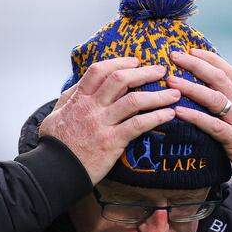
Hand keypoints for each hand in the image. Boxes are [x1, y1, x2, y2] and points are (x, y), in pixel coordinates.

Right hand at [39, 57, 179, 184]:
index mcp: (79, 99)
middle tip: (161, 71)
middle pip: (120, 80)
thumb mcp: (55, 114)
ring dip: (158, 95)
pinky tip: (169, 115)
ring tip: (175, 94)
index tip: (135, 61)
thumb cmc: (56, 144)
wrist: (56, 171)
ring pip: (134, 101)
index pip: (99, 71)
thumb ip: (70, 98)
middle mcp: (91, 107)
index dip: (119, 62)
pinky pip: (139, 125)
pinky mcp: (112, 142)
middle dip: (144, 72)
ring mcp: (102, 124)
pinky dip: (157, 117)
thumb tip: (82, 84)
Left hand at [167, 49, 231, 202]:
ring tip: (171, 81)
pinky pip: (214, 126)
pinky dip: (195, 117)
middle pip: (219, 78)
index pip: (228, 72)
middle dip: (196, 64)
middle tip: (174, 55)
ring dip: (191, 87)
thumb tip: (205, 101)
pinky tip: (179, 112)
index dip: (210, 58)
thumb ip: (227, 112)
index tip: (190, 49)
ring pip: (216, 98)